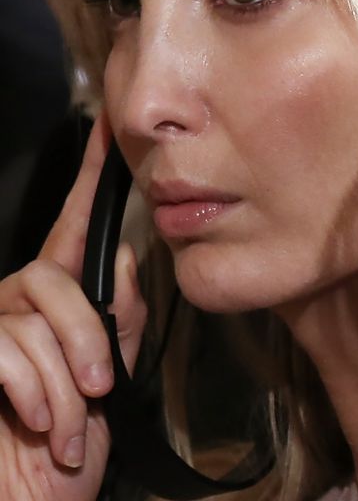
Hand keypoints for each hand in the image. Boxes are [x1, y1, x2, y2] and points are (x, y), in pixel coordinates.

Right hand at [0, 115, 146, 500]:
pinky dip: (37, 394)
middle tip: (102, 385)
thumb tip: (129, 259)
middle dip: (88, 336)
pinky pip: (9, 349)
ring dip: (66, 381)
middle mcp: (21, 303)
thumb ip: (124, 314)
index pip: (77, 223)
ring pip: (36, 317)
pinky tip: (42, 423)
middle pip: (56, 276)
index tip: (109, 126)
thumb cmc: (72, 447)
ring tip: (69, 420)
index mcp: (61, 298)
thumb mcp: (115, 376)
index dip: (92, 174)